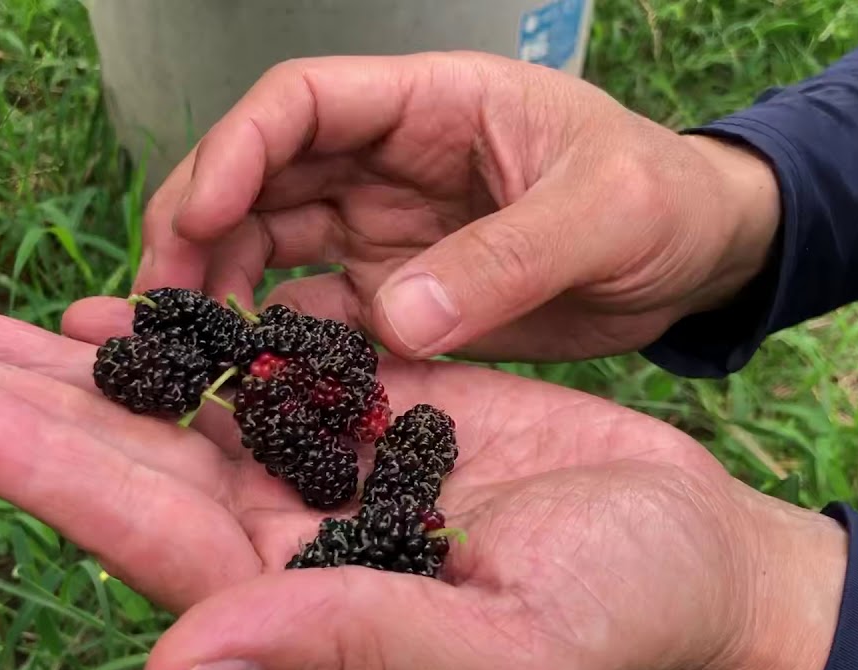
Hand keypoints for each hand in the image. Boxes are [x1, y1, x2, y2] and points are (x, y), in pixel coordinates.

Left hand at [0, 299, 843, 669]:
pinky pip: (252, 373)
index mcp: (291, 596)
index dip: (14, 454)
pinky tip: (116, 312)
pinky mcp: (371, 415)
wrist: (697, 566)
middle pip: (115, 459)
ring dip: (66, 365)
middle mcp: (281, 537)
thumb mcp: (498, 653)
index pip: (124, 519)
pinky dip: (181, 341)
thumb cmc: (624, 623)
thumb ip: (344, 649)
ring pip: (166, 411)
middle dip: (0, 400)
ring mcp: (321, 471)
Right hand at [130, 52, 781, 361]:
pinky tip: (253, 379)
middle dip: (197, 227)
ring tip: (189, 349)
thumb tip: (394, 319)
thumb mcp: (608, 215)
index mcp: (433, 103)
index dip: (234, 151)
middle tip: (159, 302)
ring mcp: (385, 228)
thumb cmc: (668, 203)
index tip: (194, 218)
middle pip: (259, 175)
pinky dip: (277, 339)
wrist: (698, 260)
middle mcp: (390, 160)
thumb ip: (507, 260)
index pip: (302, 102)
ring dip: (221, 285)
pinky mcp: (397, 292)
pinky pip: (316, 311)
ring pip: (269, 242)